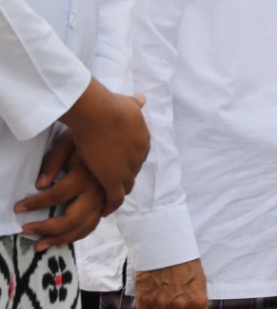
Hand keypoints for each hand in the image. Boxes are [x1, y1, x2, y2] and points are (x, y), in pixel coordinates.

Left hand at [15, 134, 105, 249]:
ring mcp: (104, 198)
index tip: (18, 208)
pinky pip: (94, 224)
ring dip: (62, 238)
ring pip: (84, 227)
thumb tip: (40, 184)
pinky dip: (79, 234)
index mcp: (85, 176)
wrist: (118, 131)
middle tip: (27, 231)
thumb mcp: (68, 143)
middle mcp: (97, 191)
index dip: (35, 204)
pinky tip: (64, 238)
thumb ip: (53, 163)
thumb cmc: (90, 136)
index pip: (56, 195)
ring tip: (42, 244)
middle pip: (71, 220)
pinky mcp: (106, 201)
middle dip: (47, 229)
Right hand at [58, 81, 148, 213]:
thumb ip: (135, 104)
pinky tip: (105, 211)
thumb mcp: (128, 103)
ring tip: (108, 200)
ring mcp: (128, 168)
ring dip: (118, 193)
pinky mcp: (114, 179)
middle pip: (133, 171)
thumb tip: (143, 98)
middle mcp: (140, 155)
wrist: (100, 114)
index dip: (127, 160)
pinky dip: (111, 205)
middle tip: (112, 185)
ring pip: (126, 186)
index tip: (118, 164)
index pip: (137, 155)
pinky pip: (115, 198)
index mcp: (143, 139)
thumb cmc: (109, 106)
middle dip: (124, 176)